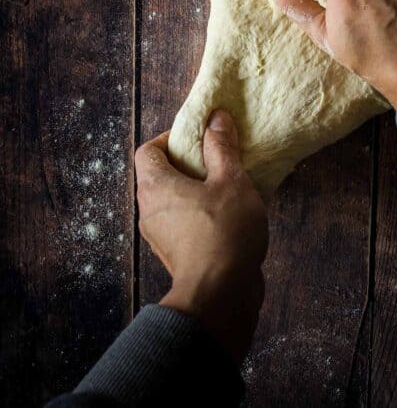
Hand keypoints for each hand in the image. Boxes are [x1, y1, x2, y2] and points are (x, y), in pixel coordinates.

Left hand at [134, 109, 267, 362]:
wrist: (220, 296)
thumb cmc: (224, 232)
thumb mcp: (231, 180)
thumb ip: (222, 147)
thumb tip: (216, 118)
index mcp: (155, 186)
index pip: (148, 150)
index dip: (170, 139)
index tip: (198, 139)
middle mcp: (149, 209)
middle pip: (159, 175)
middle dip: (187, 164)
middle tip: (216, 161)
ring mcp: (159, 235)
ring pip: (172, 200)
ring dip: (195, 190)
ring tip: (226, 187)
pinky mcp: (174, 254)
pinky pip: (182, 222)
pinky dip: (198, 213)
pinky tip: (227, 215)